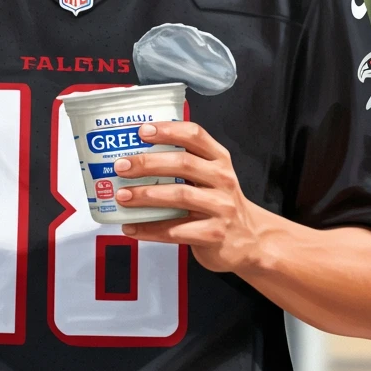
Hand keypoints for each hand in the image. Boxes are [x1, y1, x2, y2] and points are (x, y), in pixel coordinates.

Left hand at [113, 120, 259, 273]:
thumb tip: (134, 156)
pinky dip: (149, 229)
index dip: (168, 130)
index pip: (195, 136)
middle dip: (148, 163)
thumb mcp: (211, 177)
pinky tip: (131, 227)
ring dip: (146, 194)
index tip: (141, 131)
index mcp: (219, 160)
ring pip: (179, 196)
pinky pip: (175, 231)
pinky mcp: (213, 234)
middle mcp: (222, 180)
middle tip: (121, 166)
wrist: (249, 240)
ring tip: (122, 196)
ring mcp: (220, 207)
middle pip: (183, 164)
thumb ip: (185, 164)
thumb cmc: (219, 203)